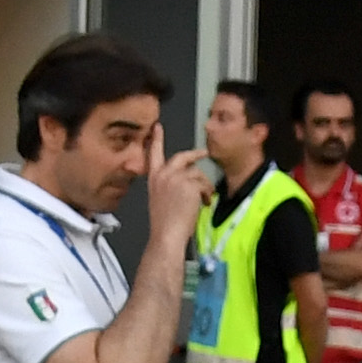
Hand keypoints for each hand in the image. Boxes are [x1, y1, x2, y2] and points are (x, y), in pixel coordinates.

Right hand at [146, 132, 216, 246]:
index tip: (158, 128)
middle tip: (204, 153)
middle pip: (182, 157)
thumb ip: (168, 185)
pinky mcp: (189, 183)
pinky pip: (204, 184)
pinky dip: (207, 194)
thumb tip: (185, 182)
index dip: (156, 139)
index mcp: (154, 179)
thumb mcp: (160, 199)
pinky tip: (203, 204)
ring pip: (197, 174)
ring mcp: (176, 178)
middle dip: (195, 154)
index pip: (154, 154)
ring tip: (203, 200)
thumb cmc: (164, 224)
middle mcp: (164, 175)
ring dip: (204, 187)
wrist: (167, 235)